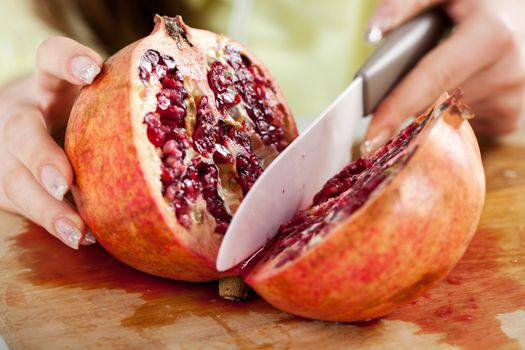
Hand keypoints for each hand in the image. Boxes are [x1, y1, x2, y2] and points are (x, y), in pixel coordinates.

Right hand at [0, 37, 102, 248]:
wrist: (27, 130)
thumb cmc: (78, 115)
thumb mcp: (90, 101)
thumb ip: (120, 102)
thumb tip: (192, 116)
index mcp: (47, 86)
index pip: (48, 59)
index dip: (66, 61)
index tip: (92, 71)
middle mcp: (22, 115)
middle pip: (21, 132)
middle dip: (42, 158)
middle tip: (65, 181)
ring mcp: (9, 152)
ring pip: (15, 179)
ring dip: (46, 208)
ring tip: (77, 231)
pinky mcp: (8, 182)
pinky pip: (23, 206)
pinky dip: (52, 223)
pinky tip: (81, 237)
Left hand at [363, 0, 524, 152]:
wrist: (521, 11)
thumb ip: (404, 3)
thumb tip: (371, 35)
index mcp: (491, 36)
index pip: (432, 81)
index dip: (397, 109)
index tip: (371, 137)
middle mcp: (508, 72)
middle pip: (433, 105)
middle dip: (406, 102)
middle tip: (394, 84)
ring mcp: (512, 99)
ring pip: (443, 118)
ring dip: (429, 105)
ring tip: (436, 76)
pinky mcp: (510, 118)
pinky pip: (461, 127)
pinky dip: (448, 113)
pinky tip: (456, 87)